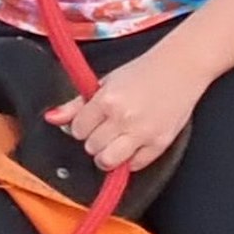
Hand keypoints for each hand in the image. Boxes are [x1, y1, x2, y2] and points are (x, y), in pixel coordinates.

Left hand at [46, 45, 202, 174]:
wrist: (181, 67)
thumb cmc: (144, 72)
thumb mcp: (106, 82)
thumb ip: (77, 104)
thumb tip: (52, 118)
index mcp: (107, 100)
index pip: (78, 129)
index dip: (82, 126)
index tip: (91, 120)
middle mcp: (123, 118)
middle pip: (91, 146)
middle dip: (95, 139)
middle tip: (106, 128)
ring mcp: (142, 133)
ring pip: (108, 161)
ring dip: (107, 155)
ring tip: (115, 143)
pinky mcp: (159, 144)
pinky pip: (134, 166)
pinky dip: (131, 159)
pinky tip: (134, 144)